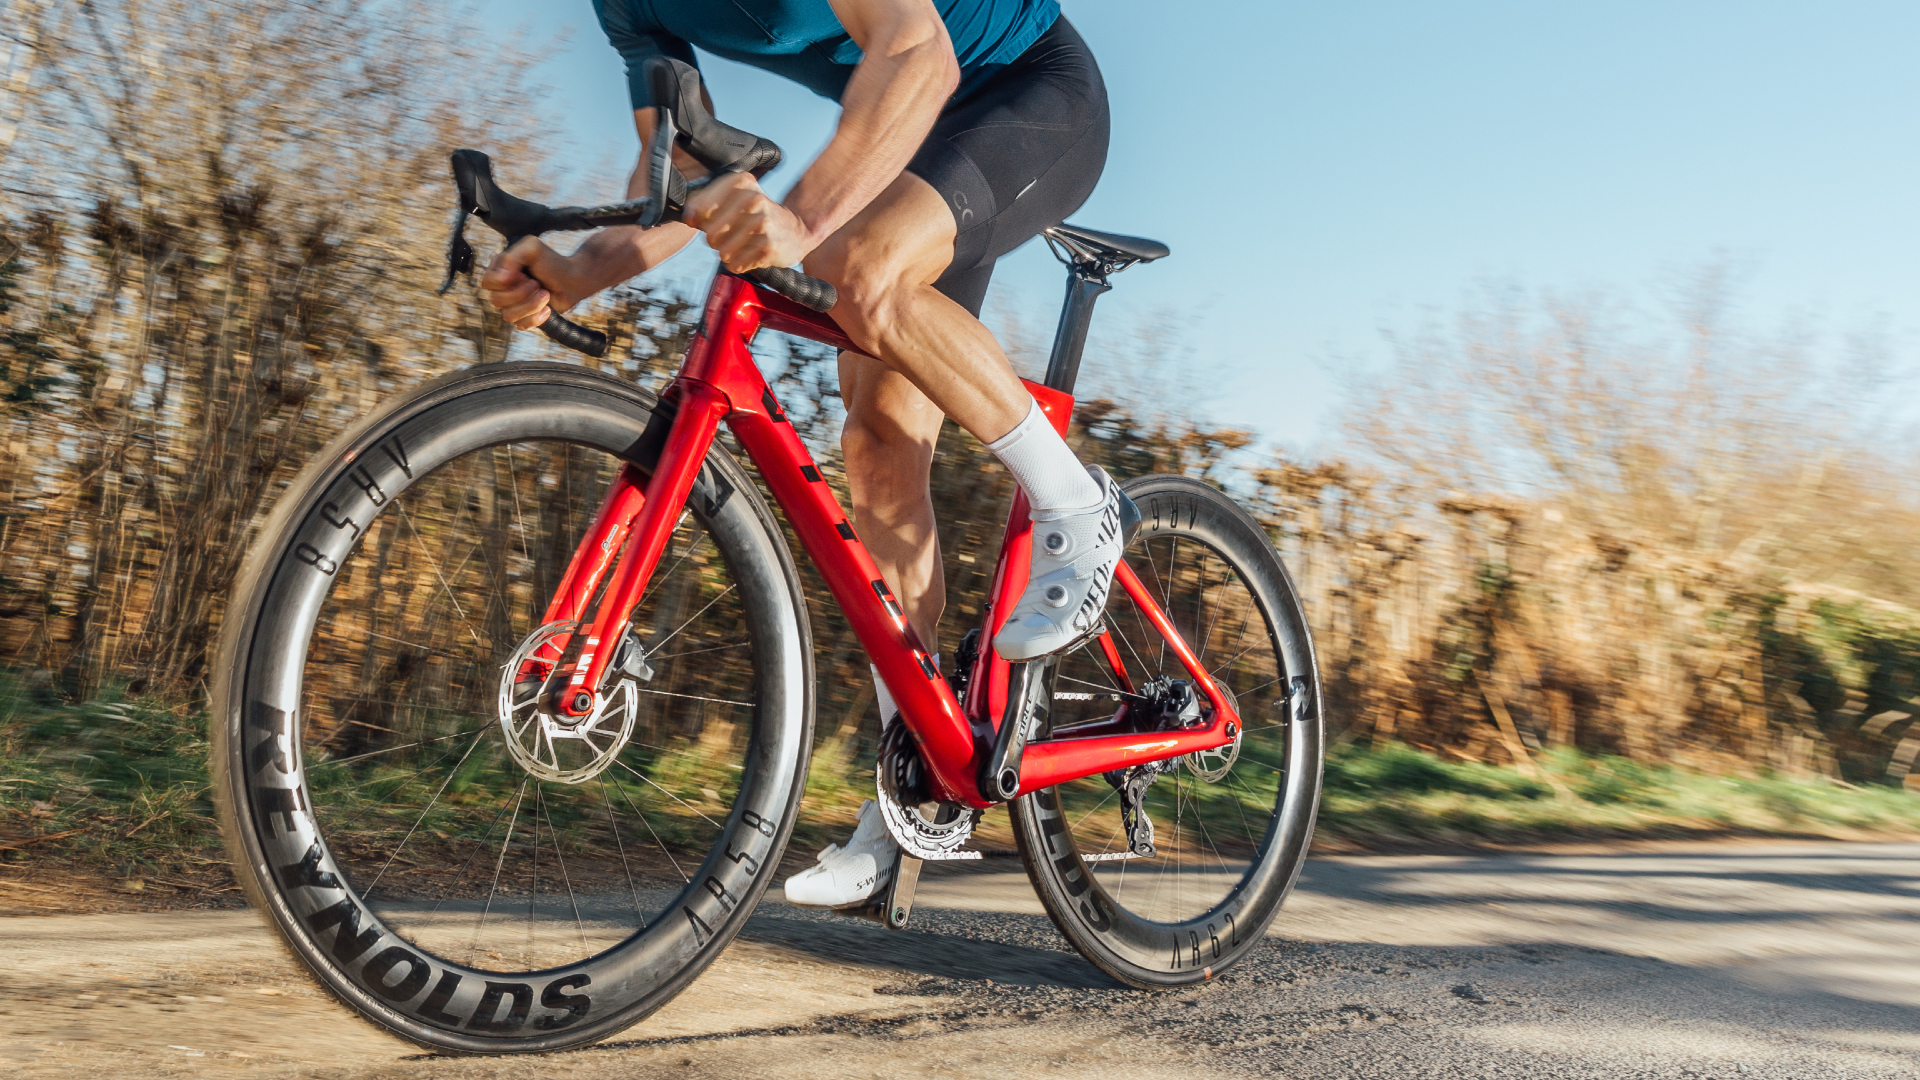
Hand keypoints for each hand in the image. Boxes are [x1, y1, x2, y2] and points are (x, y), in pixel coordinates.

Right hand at [480, 237, 584, 329]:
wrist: (573, 279)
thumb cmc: (552, 262)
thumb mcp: (532, 248)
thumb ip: (512, 257)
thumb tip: (501, 279)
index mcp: (499, 270)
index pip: (487, 282)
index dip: (505, 282)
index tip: (524, 274)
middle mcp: (502, 289)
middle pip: (497, 300)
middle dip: (521, 293)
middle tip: (537, 283)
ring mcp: (512, 305)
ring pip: (508, 316)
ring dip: (531, 305)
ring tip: (545, 294)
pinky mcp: (524, 318)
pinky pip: (520, 326)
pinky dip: (536, 318)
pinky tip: (547, 308)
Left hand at [682, 172, 812, 272]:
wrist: (796, 231)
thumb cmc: (756, 216)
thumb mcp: (733, 201)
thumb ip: (705, 205)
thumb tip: (688, 217)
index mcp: (742, 182)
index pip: (703, 206)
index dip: (699, 218)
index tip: (702, 221)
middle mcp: (754, 199)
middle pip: (711, 231)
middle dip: (714, 239)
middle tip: (726, 236)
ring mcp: (763, 224)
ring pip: (722, 250)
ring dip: (727, 253)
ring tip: (738, 247)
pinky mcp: (769, 247)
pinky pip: (736, 264)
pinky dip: (738, 264)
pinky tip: (748, 256)